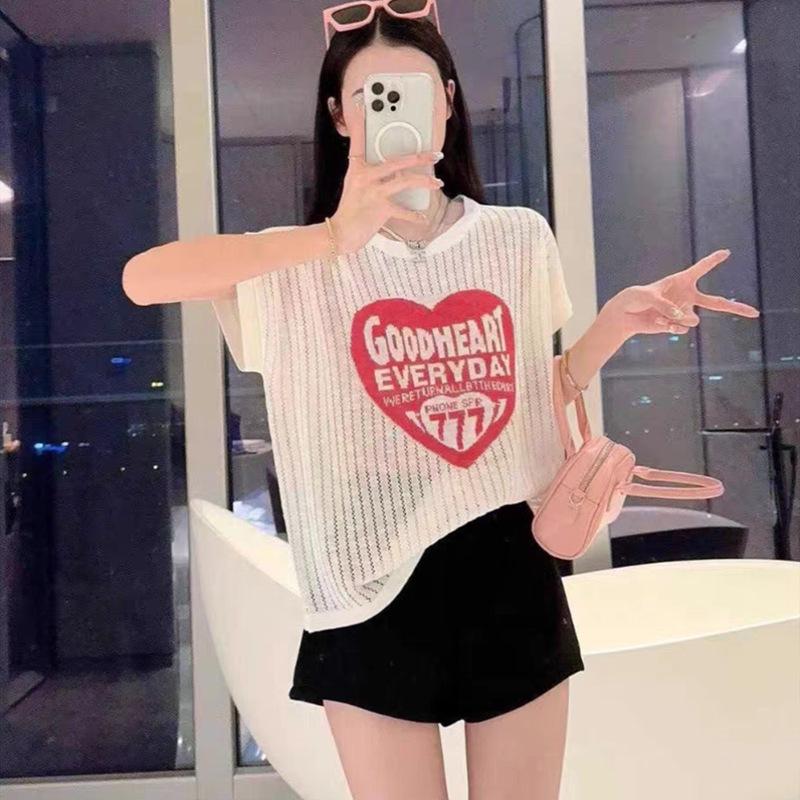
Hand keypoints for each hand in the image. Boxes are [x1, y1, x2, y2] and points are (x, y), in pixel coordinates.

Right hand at [331, 100, 442, 254]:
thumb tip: (393, 170)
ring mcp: (373, 192)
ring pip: (405, 181)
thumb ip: (370, 175)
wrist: (340, 233)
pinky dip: (414, 216)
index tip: (362, 104)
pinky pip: (403, 211)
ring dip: (424, 182)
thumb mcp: (354, 187)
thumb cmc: (349, 211)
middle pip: (396, 161)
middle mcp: (364, 176)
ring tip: (436, 183)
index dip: (359, 122)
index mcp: (356, 169)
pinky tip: (423, 218)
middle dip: (419, 157)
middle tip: (435, 154)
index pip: (357, 140)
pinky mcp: (381, 209)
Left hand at [604, 249, 759, 337]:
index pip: (700, 269)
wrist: (625, 316)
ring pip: (692, 319)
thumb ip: (664, 305)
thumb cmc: (634, 298)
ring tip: (661, 316)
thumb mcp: (646, 296)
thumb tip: (679, 317)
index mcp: (680, 281)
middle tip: (754, 313)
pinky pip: (681, 329)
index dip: (713, 260)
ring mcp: (683, 312)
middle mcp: (686, 297)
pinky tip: (658, 323)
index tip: (726, 252)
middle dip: (736, 308)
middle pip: (717, 302)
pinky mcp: (676, 325)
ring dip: (677, 319)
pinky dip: (669, 327)